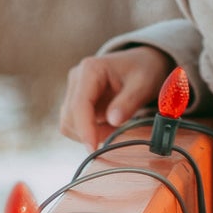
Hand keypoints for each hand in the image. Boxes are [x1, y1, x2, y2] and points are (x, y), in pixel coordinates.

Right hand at [59, 44, 173, 147]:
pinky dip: (89, 131)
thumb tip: (113, 121)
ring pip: (68, 123)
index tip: (93, 149)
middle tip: (116, 134)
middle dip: (89, 132)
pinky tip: (108, 125)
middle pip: (70, 117)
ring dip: (89, 133)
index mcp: (91, 69)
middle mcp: (76, 78)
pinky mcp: (75, 101)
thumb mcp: (143, 85)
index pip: (79, 104)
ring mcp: (74, 90)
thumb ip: (128, 102)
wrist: (142, 63)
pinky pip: (74, 125)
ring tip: (114, 127)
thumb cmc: (144, 70)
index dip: (84, 129)